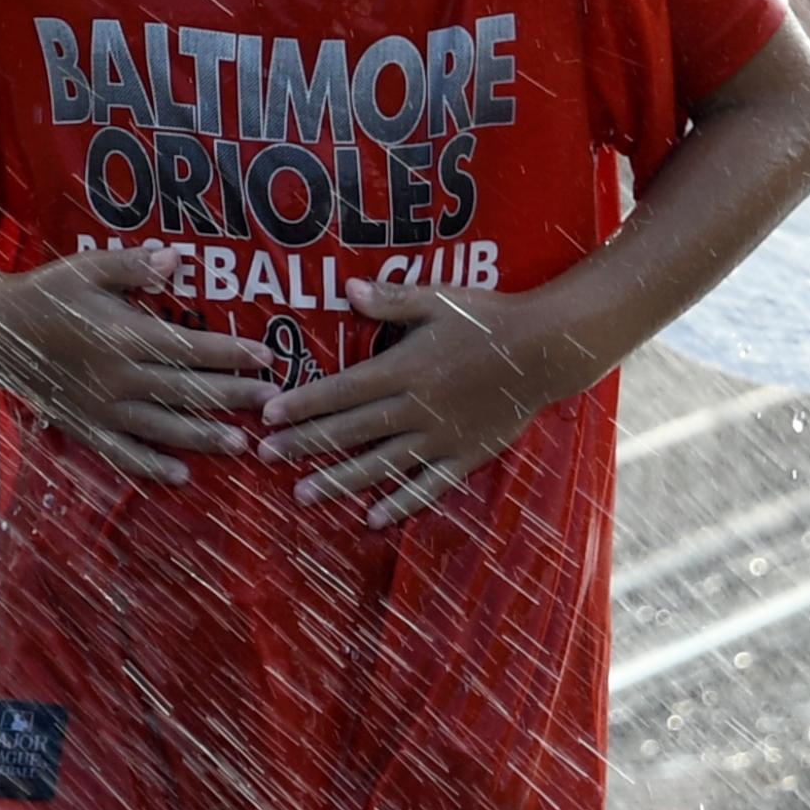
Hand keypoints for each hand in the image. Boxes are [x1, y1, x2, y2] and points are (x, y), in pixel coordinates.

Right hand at [0, 246, 275, 485]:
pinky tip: (180, 476)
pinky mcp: (84, 426)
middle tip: (272, 402)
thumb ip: (135, 266)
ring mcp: (99, 407)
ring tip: (239, 444)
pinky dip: (150, 467)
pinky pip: (121, 453)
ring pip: (161, 428)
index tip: (267, 357)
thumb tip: (178, 260)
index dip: (230, 353)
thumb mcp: (88, 268)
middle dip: (232, 396)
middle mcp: (115, 377)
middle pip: (184, 391)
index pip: (188, 348)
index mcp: (121, 335)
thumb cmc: (46, 293)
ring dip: (203, 437)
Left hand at [254, 275, 587, 527]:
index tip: (268, 417)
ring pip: (380, 465)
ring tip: (302, 494)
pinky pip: (428, 486)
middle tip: (264, 457)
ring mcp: (440, 437)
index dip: (303, 404)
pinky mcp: (465, 456)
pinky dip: (400, 504)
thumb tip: (350, 291)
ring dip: (338, 480)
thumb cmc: (488, 317)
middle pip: (350, 430)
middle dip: (304, 444)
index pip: (342, 391)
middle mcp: (417, 408)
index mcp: (405, 368)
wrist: (545, 350)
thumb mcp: (439, 299)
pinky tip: (373, 518)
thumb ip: (393, 300)